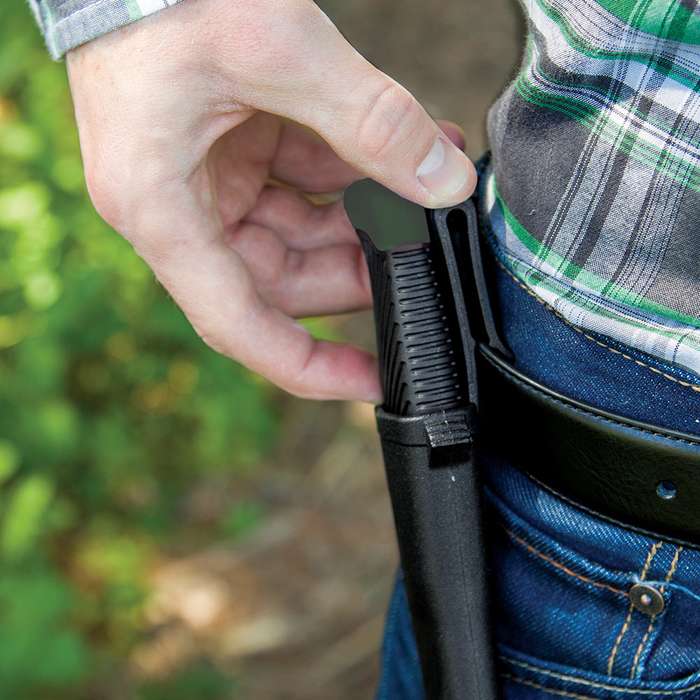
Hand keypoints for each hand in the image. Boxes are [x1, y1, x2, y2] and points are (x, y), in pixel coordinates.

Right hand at [67, 0, 475, 401]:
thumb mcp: (279, 51)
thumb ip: (371, 123)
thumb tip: (446, 182)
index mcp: (162, 211)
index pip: (238, 324)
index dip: (306, 367)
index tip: (369, 383)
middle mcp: (178, 210)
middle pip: (281, 280)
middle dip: (355, 267)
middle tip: (422, 248)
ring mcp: (205, 181)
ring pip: (296, 234)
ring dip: (361, 217)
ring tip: (424, 188)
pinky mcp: (228, 150)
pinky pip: (295, 185)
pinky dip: (347, 175)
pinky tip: (400, 153)